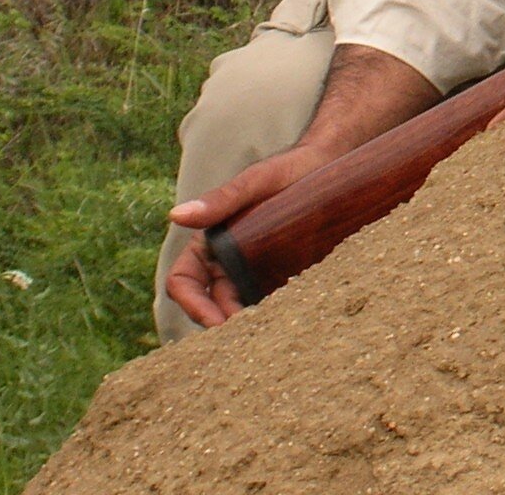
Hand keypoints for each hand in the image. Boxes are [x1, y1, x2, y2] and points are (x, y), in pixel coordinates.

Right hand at [164, 141, 343, 327]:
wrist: (328, 164)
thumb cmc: (286, 170)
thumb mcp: (254, 184)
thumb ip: (220, 200)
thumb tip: (175, 215)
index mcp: (209, 243)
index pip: (183, 281)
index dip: (193, 305)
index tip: (215, 323)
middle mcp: (226, 261)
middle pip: (211, 303)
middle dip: (222, 324)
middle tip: (247, 339)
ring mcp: (253, 270)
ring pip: (239, 308)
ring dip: (249, 325)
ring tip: (269, 336)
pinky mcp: (281, 275)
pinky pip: (271, 302)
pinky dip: (274, 315)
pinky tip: (291, 323)